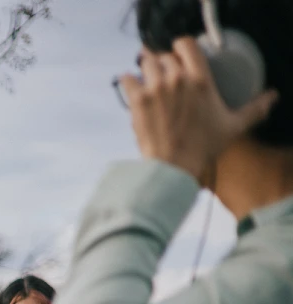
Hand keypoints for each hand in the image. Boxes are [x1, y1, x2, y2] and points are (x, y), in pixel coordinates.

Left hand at [121, 38, 277, 183]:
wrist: (174, 166)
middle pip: (164, 56)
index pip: (186, 44)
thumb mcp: (233, 125)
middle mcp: (177, 79)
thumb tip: (271, 98)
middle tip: (165, 79)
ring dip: (146, 71)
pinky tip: (134, 91)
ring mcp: (155, 88)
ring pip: (145, 63)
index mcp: (201, 80)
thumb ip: (253, 108)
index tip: (179, 57)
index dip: (180, 48)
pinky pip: (126, 78)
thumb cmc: (203, 146)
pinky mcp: (137, 99)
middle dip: (164, 65)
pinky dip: (129, 82)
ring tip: (150, 83)